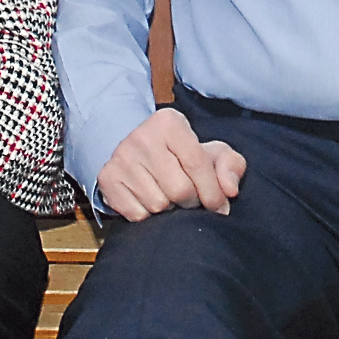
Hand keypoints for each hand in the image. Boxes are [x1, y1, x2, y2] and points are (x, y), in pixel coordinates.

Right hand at [96, 108, 245, 221]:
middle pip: (180, 190)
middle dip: (191, 201)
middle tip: (191, 198)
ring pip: (158, 204)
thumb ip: (231, 166)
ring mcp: (121, 158)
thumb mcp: (211, 152)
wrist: (137, 149)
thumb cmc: (182, 154)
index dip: (213, 191)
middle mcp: (142, 136)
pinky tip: (150, 199)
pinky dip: (148, 215)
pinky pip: (137, 215)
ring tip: (169, 196)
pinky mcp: (107, 179)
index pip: (197, 163)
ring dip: (170, 209)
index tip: (219, 206)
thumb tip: (230, 190)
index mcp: (169, 122)